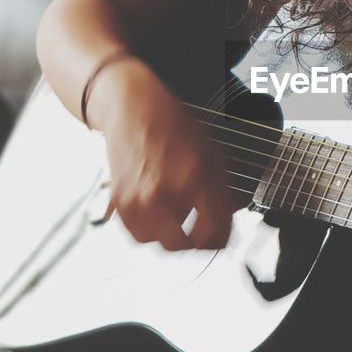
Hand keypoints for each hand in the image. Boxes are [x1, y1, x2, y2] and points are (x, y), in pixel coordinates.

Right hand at [90, 57, 240, 249]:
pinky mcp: (119, 201)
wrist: (131, 107)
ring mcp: (138, 199)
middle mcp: (164, 191)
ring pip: (160, 243)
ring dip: (173, 237)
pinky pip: (138, 235)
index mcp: (193, 177)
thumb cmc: (171, 123)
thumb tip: (232, 215)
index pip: (213, 231)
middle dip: (198, 242)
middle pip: (185, 244)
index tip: (224, 239)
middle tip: (203, 233)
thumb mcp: (211, 150)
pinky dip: (150, 232)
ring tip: (180, 223)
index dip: (222, 240)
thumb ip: (222, 187)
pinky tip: (159, 217)